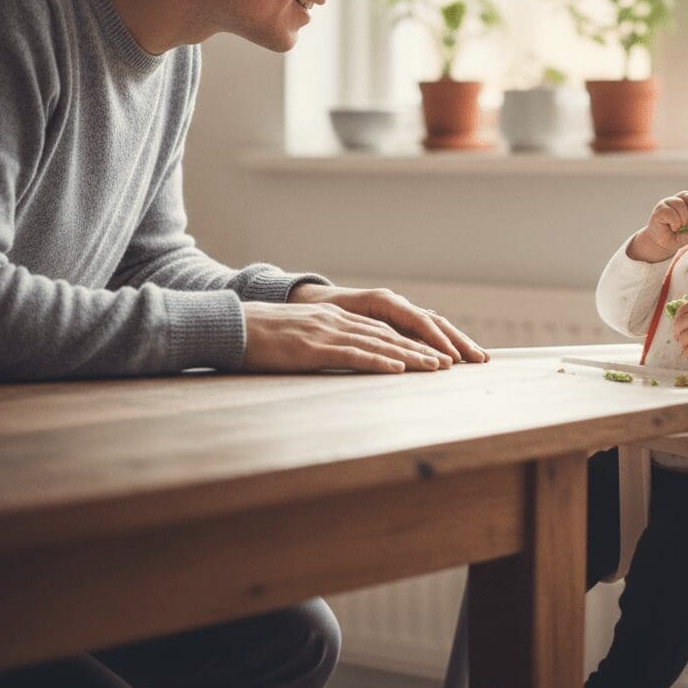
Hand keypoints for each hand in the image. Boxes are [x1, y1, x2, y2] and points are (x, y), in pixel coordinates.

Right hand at [240, 283, 489, 374]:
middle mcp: (339, 321)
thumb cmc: (264, 338)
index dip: (416, 341)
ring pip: (380, 343)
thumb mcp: (302, 337)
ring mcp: (328, 332)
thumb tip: (347, 358)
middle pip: (392, 335)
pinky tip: (398, 369)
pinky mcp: (314, 348)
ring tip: (438, 368)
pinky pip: (353, 354)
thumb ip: (327, 342)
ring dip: (412, 357)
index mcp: (338, 318)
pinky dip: (379, 362)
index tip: (442, 354)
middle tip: (454, 363)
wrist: (232, 326)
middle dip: (425, 348)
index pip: (386, 330)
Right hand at [627, 188, 687, 262]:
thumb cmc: (677, 236)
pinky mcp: (658, 211)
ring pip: (679, 203)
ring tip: (680, 226)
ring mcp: (665, 204)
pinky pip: (670, 213)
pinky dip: (675, 222)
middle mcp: (675, 201)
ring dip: (684, 218)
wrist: (661, 245)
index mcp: (684, 203)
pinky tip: (673, 227)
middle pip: (687, 195)